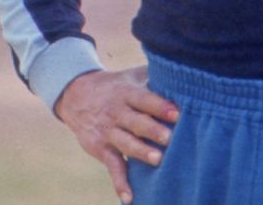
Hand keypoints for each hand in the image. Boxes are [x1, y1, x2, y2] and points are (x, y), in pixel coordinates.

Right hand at [53, 66, 179, 204]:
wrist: (76, 94)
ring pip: (125, 143)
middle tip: (170, 138)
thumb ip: (154, 74)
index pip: (145, 99)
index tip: (177, 113)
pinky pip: (112, 167)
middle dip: (153, 130)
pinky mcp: (100, 149)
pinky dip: (120, 183)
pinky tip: (129, 198)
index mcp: (126, 93)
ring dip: (141, 152)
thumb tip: (186, 71)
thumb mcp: (131, 76)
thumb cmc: (116, 86)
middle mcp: (116, 112)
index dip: (160, 106)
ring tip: (158, 159)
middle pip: (136, 122)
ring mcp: (107, 132)